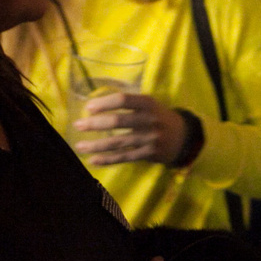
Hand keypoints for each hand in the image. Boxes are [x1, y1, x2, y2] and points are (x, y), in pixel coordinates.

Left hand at [74, 91, 188, 166]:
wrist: (183, 137)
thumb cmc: (159, 117)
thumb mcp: (149, 105)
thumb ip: (129, 104)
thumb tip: (96, 105)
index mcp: (148, 104)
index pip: (124, 100)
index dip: (105, 103)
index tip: (88, 107)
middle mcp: (149, 120)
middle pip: (118, 121)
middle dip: (95, 124)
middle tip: (78, 125)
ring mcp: (149, 138)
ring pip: (118, 142)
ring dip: (96, 145)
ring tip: (80, 146)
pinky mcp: (149, 154)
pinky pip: (124, 157)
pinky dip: (108, 159)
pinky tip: (93, 160)